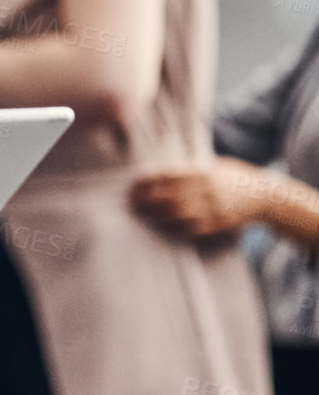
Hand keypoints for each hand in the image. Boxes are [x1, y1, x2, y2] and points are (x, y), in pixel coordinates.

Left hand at [131, 157, 264, 238]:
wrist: (264, 196)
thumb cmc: (233, 177)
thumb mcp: (213, 165)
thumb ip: (189, 169)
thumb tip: (159, 173)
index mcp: (203, 172)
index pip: (167, 176)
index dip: (147, 182)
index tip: (133, 186)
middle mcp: (207, 189)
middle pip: (169, 196)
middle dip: (147, 200)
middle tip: (131, 203)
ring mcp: (214, 208)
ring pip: (178, 214)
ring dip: (157, 215)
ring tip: (143, 215)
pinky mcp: (219, 223)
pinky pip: (193, 228)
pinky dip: (175, 227)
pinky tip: (163, 226)